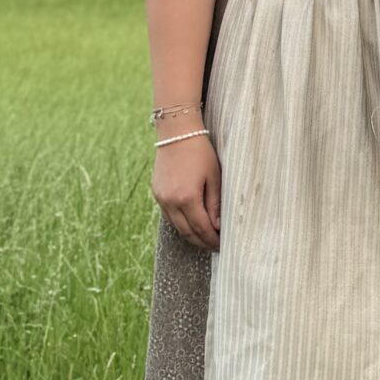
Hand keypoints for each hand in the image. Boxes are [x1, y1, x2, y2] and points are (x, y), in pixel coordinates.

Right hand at [152, 135, 221, 249]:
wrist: (177, 133)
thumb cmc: (201, 152)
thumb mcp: (215, 177)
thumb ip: (216, 204)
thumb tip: (218, 227)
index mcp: (187, 198)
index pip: (201, 228)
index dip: (212, 240)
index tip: (223, 245)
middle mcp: (170, 201)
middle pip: (187, 232)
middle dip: (202, 242)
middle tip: (216, 246)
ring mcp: (161, 198)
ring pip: (176, 226)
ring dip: (191, 234)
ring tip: (205, 238)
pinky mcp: (156, 193)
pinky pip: (169, 215)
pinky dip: (181, 223)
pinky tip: (191, 223)